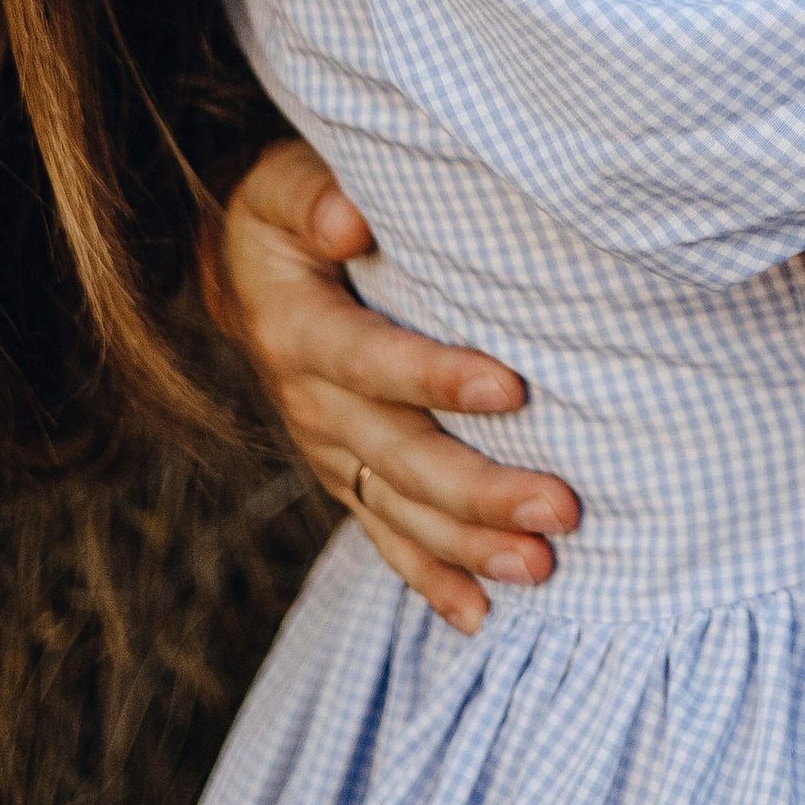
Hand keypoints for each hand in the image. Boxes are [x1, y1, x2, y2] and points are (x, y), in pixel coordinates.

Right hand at [205, 138, 578, 633]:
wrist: (244, 267)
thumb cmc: (286, 211)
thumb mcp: (284, 185)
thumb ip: (312, 197)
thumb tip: (349, 217)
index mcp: (298, 332)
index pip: (369, 361)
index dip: (434, 377)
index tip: (511, 387)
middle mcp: (310, 404)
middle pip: (398, 457)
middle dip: (480, 489)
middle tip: (560, 509)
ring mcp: (327, 450)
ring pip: (399, 510)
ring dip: (471, 545)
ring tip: (543, 568)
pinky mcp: (344, 475)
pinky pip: (385, 535)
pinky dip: (430, 580)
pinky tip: (481, 618)